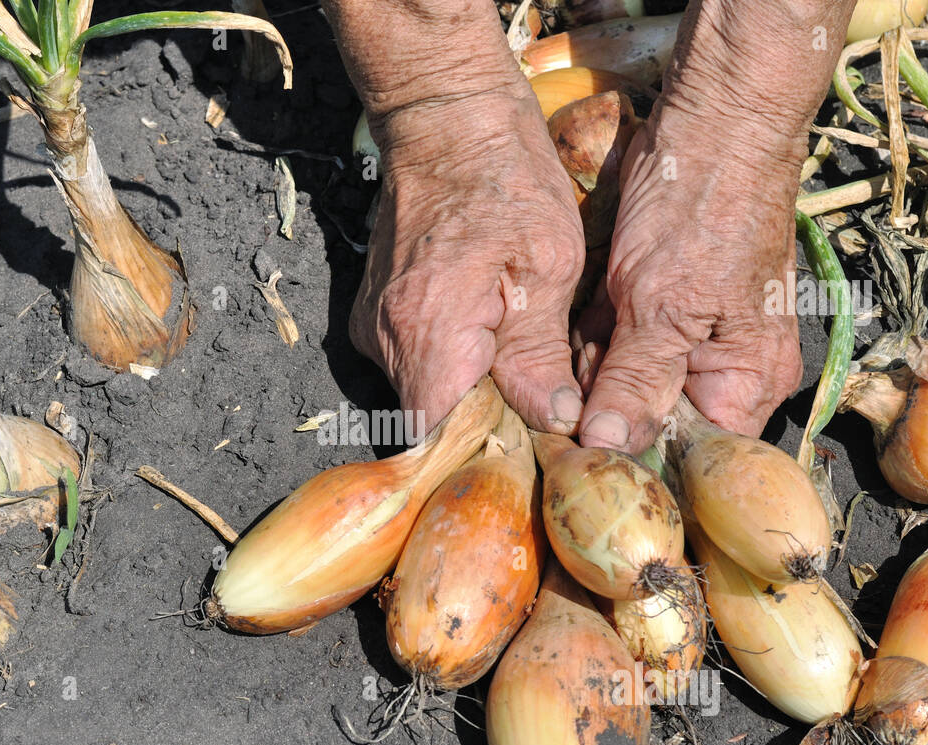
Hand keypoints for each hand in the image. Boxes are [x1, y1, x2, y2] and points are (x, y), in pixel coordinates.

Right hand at [351, 85, 586, 434]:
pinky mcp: (375, 313)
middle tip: (542, 392)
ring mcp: (372, 326)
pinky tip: (491, 328)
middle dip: (487, 417)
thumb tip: (554, 421)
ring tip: (520, 350)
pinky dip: (455, 359)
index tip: (528, 433)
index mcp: (426, 331)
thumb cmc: (505, 178)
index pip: (435, 434)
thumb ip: (542, 355)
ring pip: (426, 390)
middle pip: (433, 417)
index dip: (484, 442)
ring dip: (473, 386)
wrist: (445, 118)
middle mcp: (384, 338)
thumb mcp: (548, 266)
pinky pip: (416, 360)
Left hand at [569, 0, 854, 452]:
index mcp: (744, 385)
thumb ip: (635, 383)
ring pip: (620, 383)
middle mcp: (719, 372)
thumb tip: (607, 447)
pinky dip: (589, 334)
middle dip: (605, 403)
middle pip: (649, 422)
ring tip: (592, 323)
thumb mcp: (665, 308)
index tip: (583, 452)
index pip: (689, 456)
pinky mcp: (652, 309)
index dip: (636, 457)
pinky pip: (611, 345)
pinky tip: (583, 312)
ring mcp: (684, 339)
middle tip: (580, 372)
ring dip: (591, 364)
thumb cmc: (706, 213)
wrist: (712, 124)